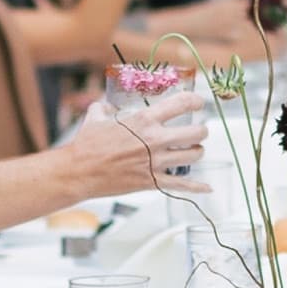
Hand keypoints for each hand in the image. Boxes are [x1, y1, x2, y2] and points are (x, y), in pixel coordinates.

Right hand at [64, 84, 211, 198]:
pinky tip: (207, 187)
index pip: (181, 103)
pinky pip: (182, 185)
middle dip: (201, 130)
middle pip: (196, 132)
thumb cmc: (86, 144)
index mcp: (144, 120)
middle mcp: (155, 140)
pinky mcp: (152, 182)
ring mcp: (155, 162)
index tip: (199, 102)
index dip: (196, 100)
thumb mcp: (96, 117)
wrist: (79, 171)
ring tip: (193, 151)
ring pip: (194, 156)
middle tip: (198, 131)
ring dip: (197, 152)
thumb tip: (106, 107)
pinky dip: (197, 187)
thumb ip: (105, 108)